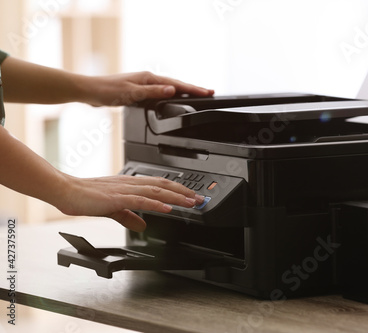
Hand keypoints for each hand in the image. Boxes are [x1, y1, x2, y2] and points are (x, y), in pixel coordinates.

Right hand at [57, 174, 204, 231]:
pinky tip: (168, 208)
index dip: (177, 190)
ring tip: (190, 202)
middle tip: (200, 199)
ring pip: (156, 191)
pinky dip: (156, 204)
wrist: (66, 191)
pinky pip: (140, 200)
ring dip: (176, 197)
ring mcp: (124, 190)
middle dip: (183, 192)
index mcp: (130, 185)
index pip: (159, 185)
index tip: (191, 196)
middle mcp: (131, 184)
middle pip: (163, 185)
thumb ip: (129, 215)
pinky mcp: (116, 198)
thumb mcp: (114, 208)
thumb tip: (143, 223)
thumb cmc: (86, 197)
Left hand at [85, 72, 214, 106]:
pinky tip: (172, 100)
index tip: (208, 92)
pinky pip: (160, 93)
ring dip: (183, 92)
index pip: (177, 84)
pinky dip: (170, 96)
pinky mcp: (139, 92)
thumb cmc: (106, 90)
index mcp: (149, 78)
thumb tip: (172, 90)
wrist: (89, 91)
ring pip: (169, 89)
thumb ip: (153, 93)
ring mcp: (144, 85)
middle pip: (176, 85)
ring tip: (197, 96)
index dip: (193, 89)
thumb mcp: (132, 93)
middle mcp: (148, 79)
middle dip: (193, 89)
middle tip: (209, 93)